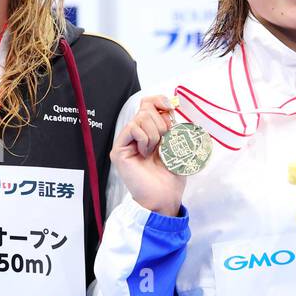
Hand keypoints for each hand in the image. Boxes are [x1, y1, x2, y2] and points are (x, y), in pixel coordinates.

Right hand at [111, 95, 185, 216]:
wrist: (165, 196)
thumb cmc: (171, 175)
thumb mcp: (176, 145)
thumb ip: (170, 125)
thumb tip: (169, 106)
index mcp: (148, 131)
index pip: (148, 104)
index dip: (159, 100)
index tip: (170, 107)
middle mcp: (135, 134)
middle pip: (146, 108)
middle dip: (162, 123)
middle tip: (164, 142)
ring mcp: (125, 142)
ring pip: (141, 118)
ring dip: (155, 134)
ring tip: (155, 151)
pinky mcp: (119, 150)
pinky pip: (133, 129)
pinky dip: (145, 139)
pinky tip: (145, 154)